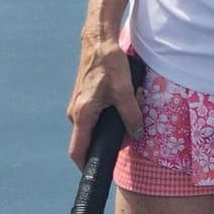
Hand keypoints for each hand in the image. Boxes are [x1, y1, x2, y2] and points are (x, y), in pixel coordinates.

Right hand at [67, 33, 142, 164]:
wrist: (98, 40)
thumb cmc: (109, 62)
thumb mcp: (125, 89)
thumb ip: (131, 114)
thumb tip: (137, 134)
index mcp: (82, 115)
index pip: (78, 151)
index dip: (87, 166)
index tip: (98, 173)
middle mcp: (76, 113)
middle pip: (90, 141)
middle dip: (112, 139)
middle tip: (131, 127)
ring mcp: (78, 107)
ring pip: (96, 127)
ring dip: (114, 124)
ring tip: (131, 105)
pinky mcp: (84, 100)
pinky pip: (96, 117)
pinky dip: (111, 114)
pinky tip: (124, 100)